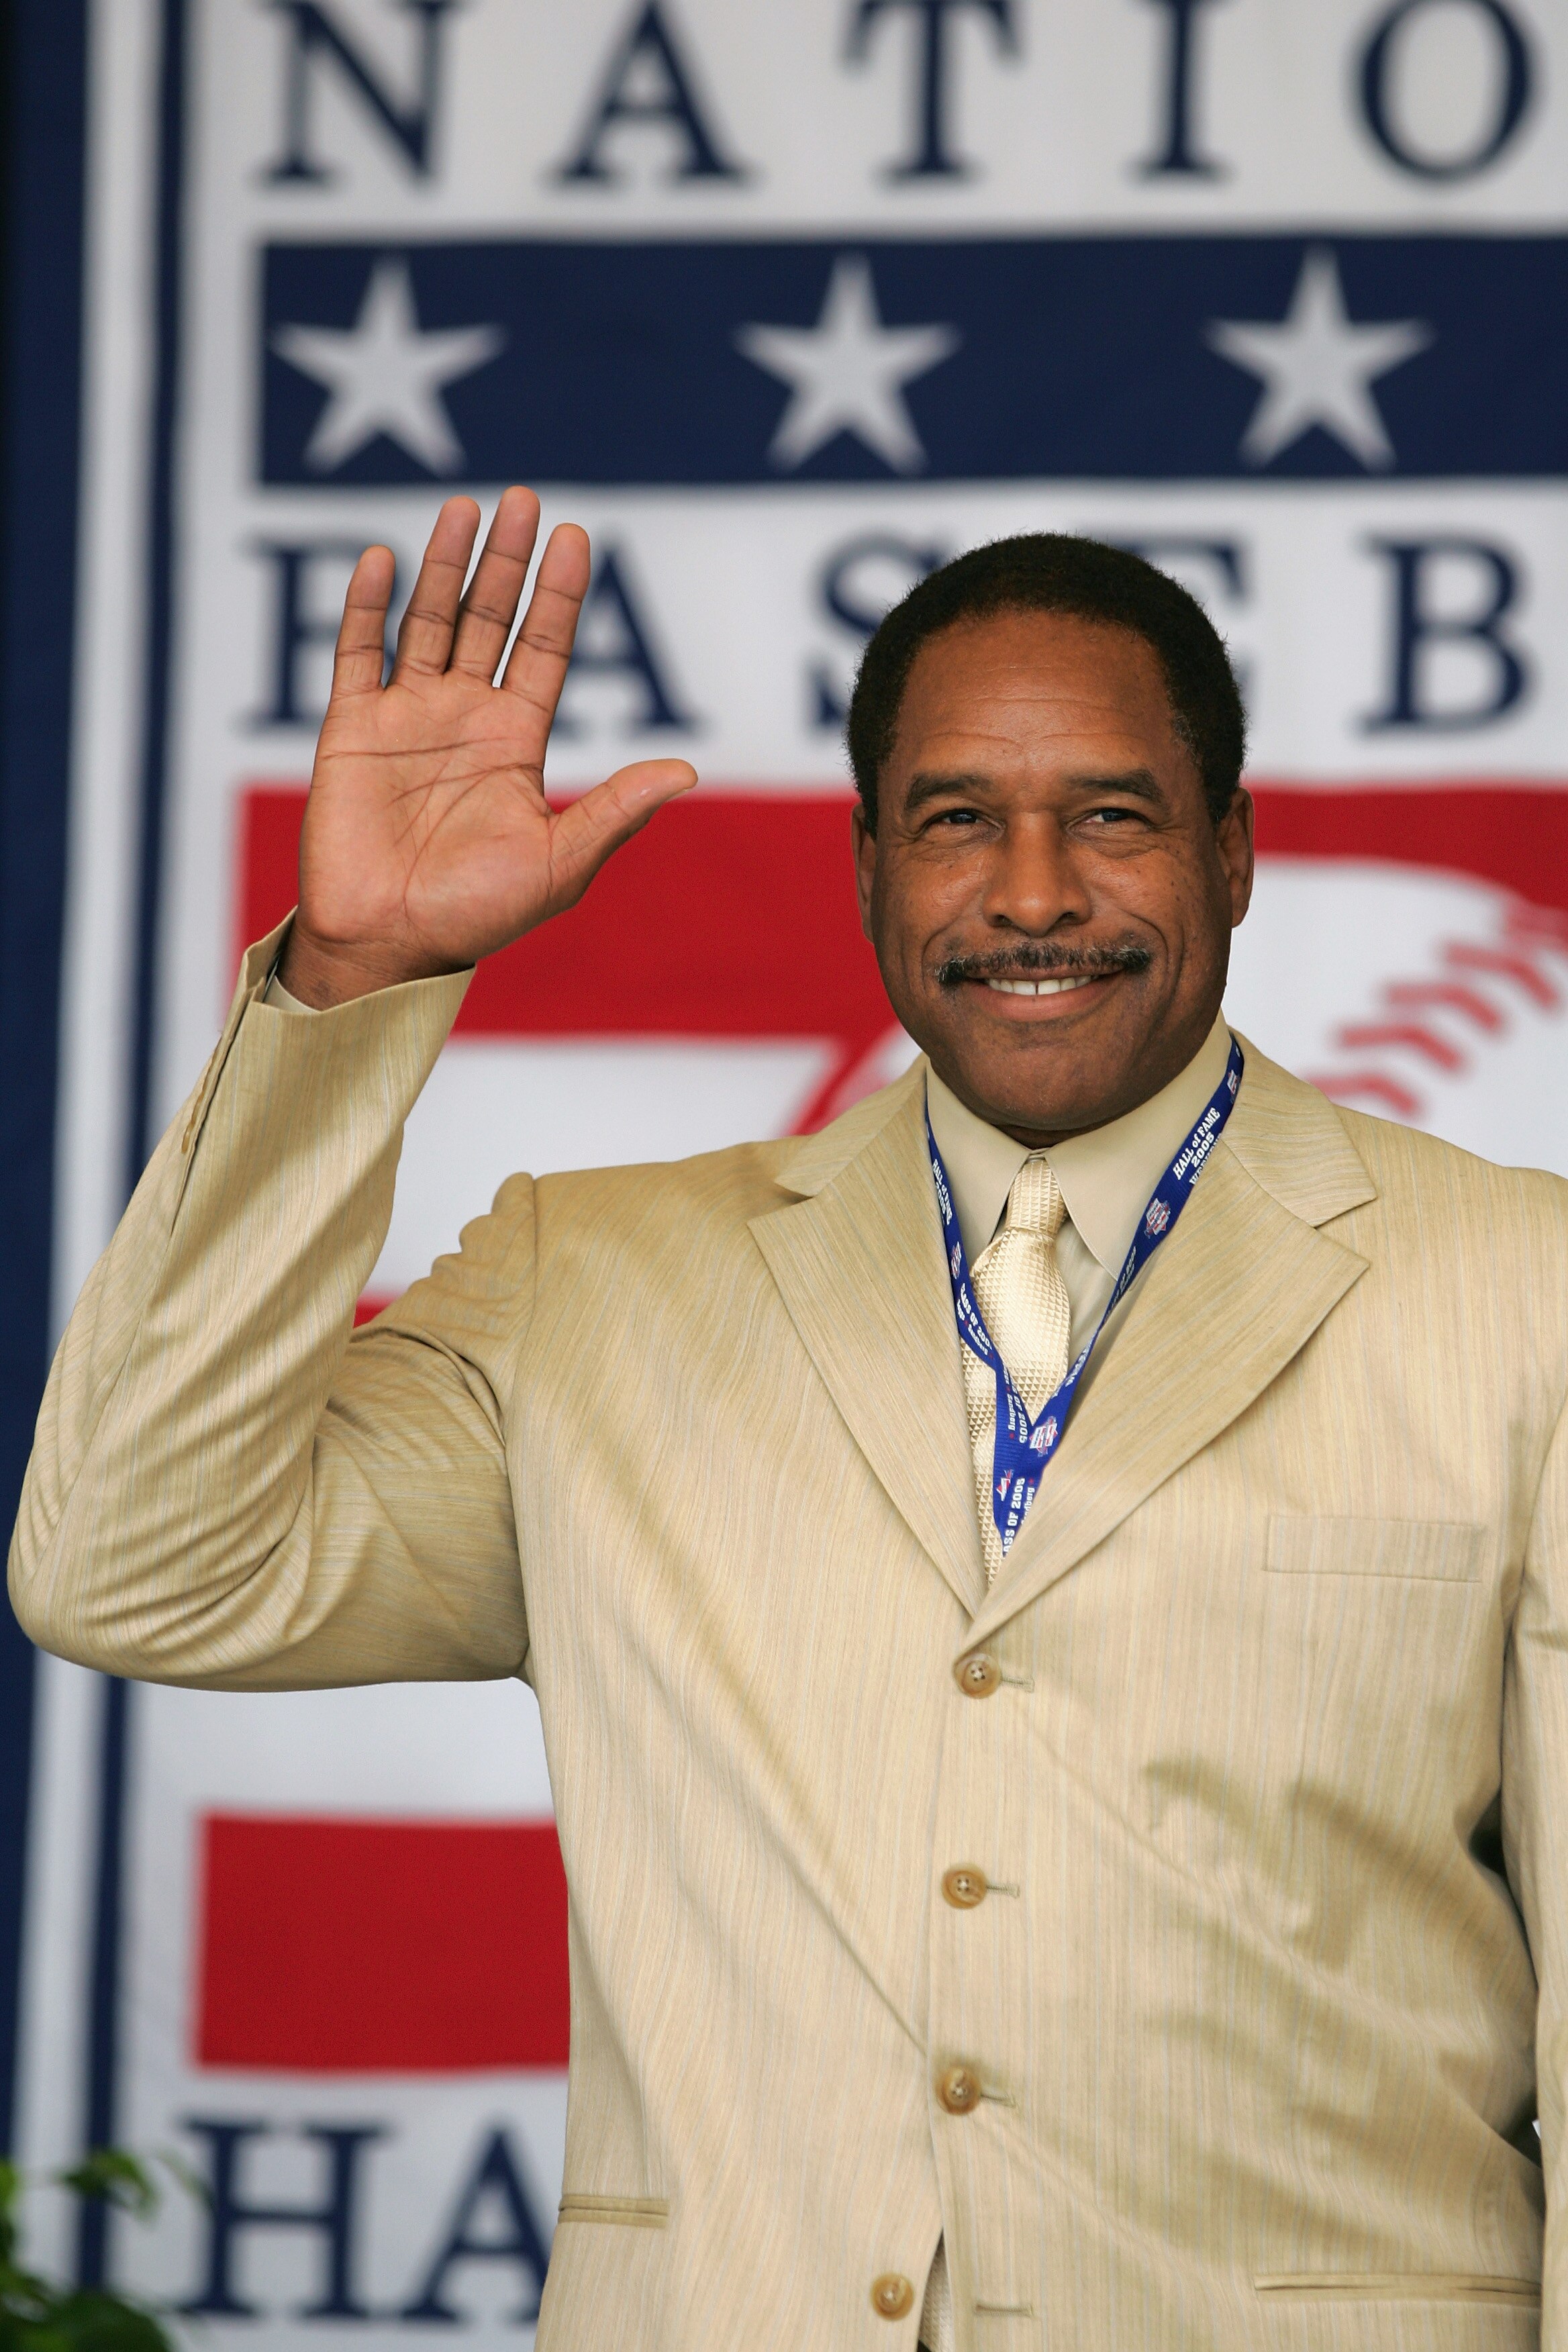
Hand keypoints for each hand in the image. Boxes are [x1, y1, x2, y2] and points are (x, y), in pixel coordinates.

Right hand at [277, 487, 696, 1006]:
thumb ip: (616, 811)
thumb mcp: (560, 863)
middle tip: (523, 499)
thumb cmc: (476, 916)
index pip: (544, 650)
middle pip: (490, 620)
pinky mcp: (352, 729)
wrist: (389, 946)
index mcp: (516, 742)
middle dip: (507, 562)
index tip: (576, 536)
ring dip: (446, 565)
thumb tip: (687, 772)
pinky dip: (365, 606)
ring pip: (428, 621)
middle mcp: (464, 717)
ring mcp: (406, 717)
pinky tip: (380, 558)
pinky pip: (357, 654)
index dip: (559, 595)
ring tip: (465, 507)